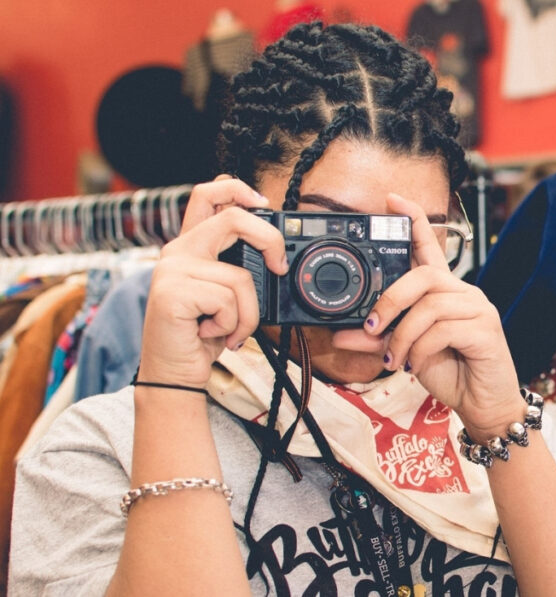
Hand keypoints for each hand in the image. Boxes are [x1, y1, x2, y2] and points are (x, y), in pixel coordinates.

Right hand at [137, 176, 288, 387]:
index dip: (236, 189)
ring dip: (248, 314)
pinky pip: (228, 301)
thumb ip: (239, 270)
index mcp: (190, 246)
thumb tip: (275, 256)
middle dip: (270, 240)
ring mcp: (172, 270)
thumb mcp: (225, 296)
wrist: (174, 373)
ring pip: (240, 277)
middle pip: (233, 218)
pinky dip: (233, 325)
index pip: (207, 194)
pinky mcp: (172, 293)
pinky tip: (212, 335)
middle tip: (279, 267)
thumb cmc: (202, 336)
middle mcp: (177, 251)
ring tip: (229, 330)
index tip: (263, 204)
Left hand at [357, 193, 524, 437]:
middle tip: (373, 326)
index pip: (429, 246)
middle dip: (390, 299)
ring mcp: (478, 309)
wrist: (482, 405)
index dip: (413, 221)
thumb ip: (377, 340)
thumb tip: (340, 334)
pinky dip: (420, 348)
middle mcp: (464, 293)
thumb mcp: (405, 353)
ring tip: (395, 359)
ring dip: (403, 334)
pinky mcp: (486, 330)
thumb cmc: (451, 373)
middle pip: (424, 275)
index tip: (392, 200)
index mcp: (445, 292)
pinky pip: (443, 329)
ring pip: (430, 305)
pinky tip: (415, 364)